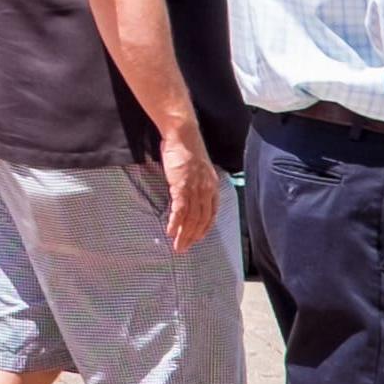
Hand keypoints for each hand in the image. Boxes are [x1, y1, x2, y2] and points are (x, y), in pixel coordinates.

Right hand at [157, 121, 221, 254]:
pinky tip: (171, 231)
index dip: (204, 228)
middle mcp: (206, 191)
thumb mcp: (198, 168)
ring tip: (177, 246)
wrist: (182, 135)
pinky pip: (180, 210)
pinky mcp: (181, 187)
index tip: (197, 238)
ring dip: (184, 234)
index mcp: (212, 187)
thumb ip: (197, 181)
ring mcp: (194, 189)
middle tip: (184, 249)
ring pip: (191, 218)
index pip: (212, 214)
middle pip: (201, 220)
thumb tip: (189, 191)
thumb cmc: (187, 148)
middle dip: (193, 237)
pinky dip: (176, 222)